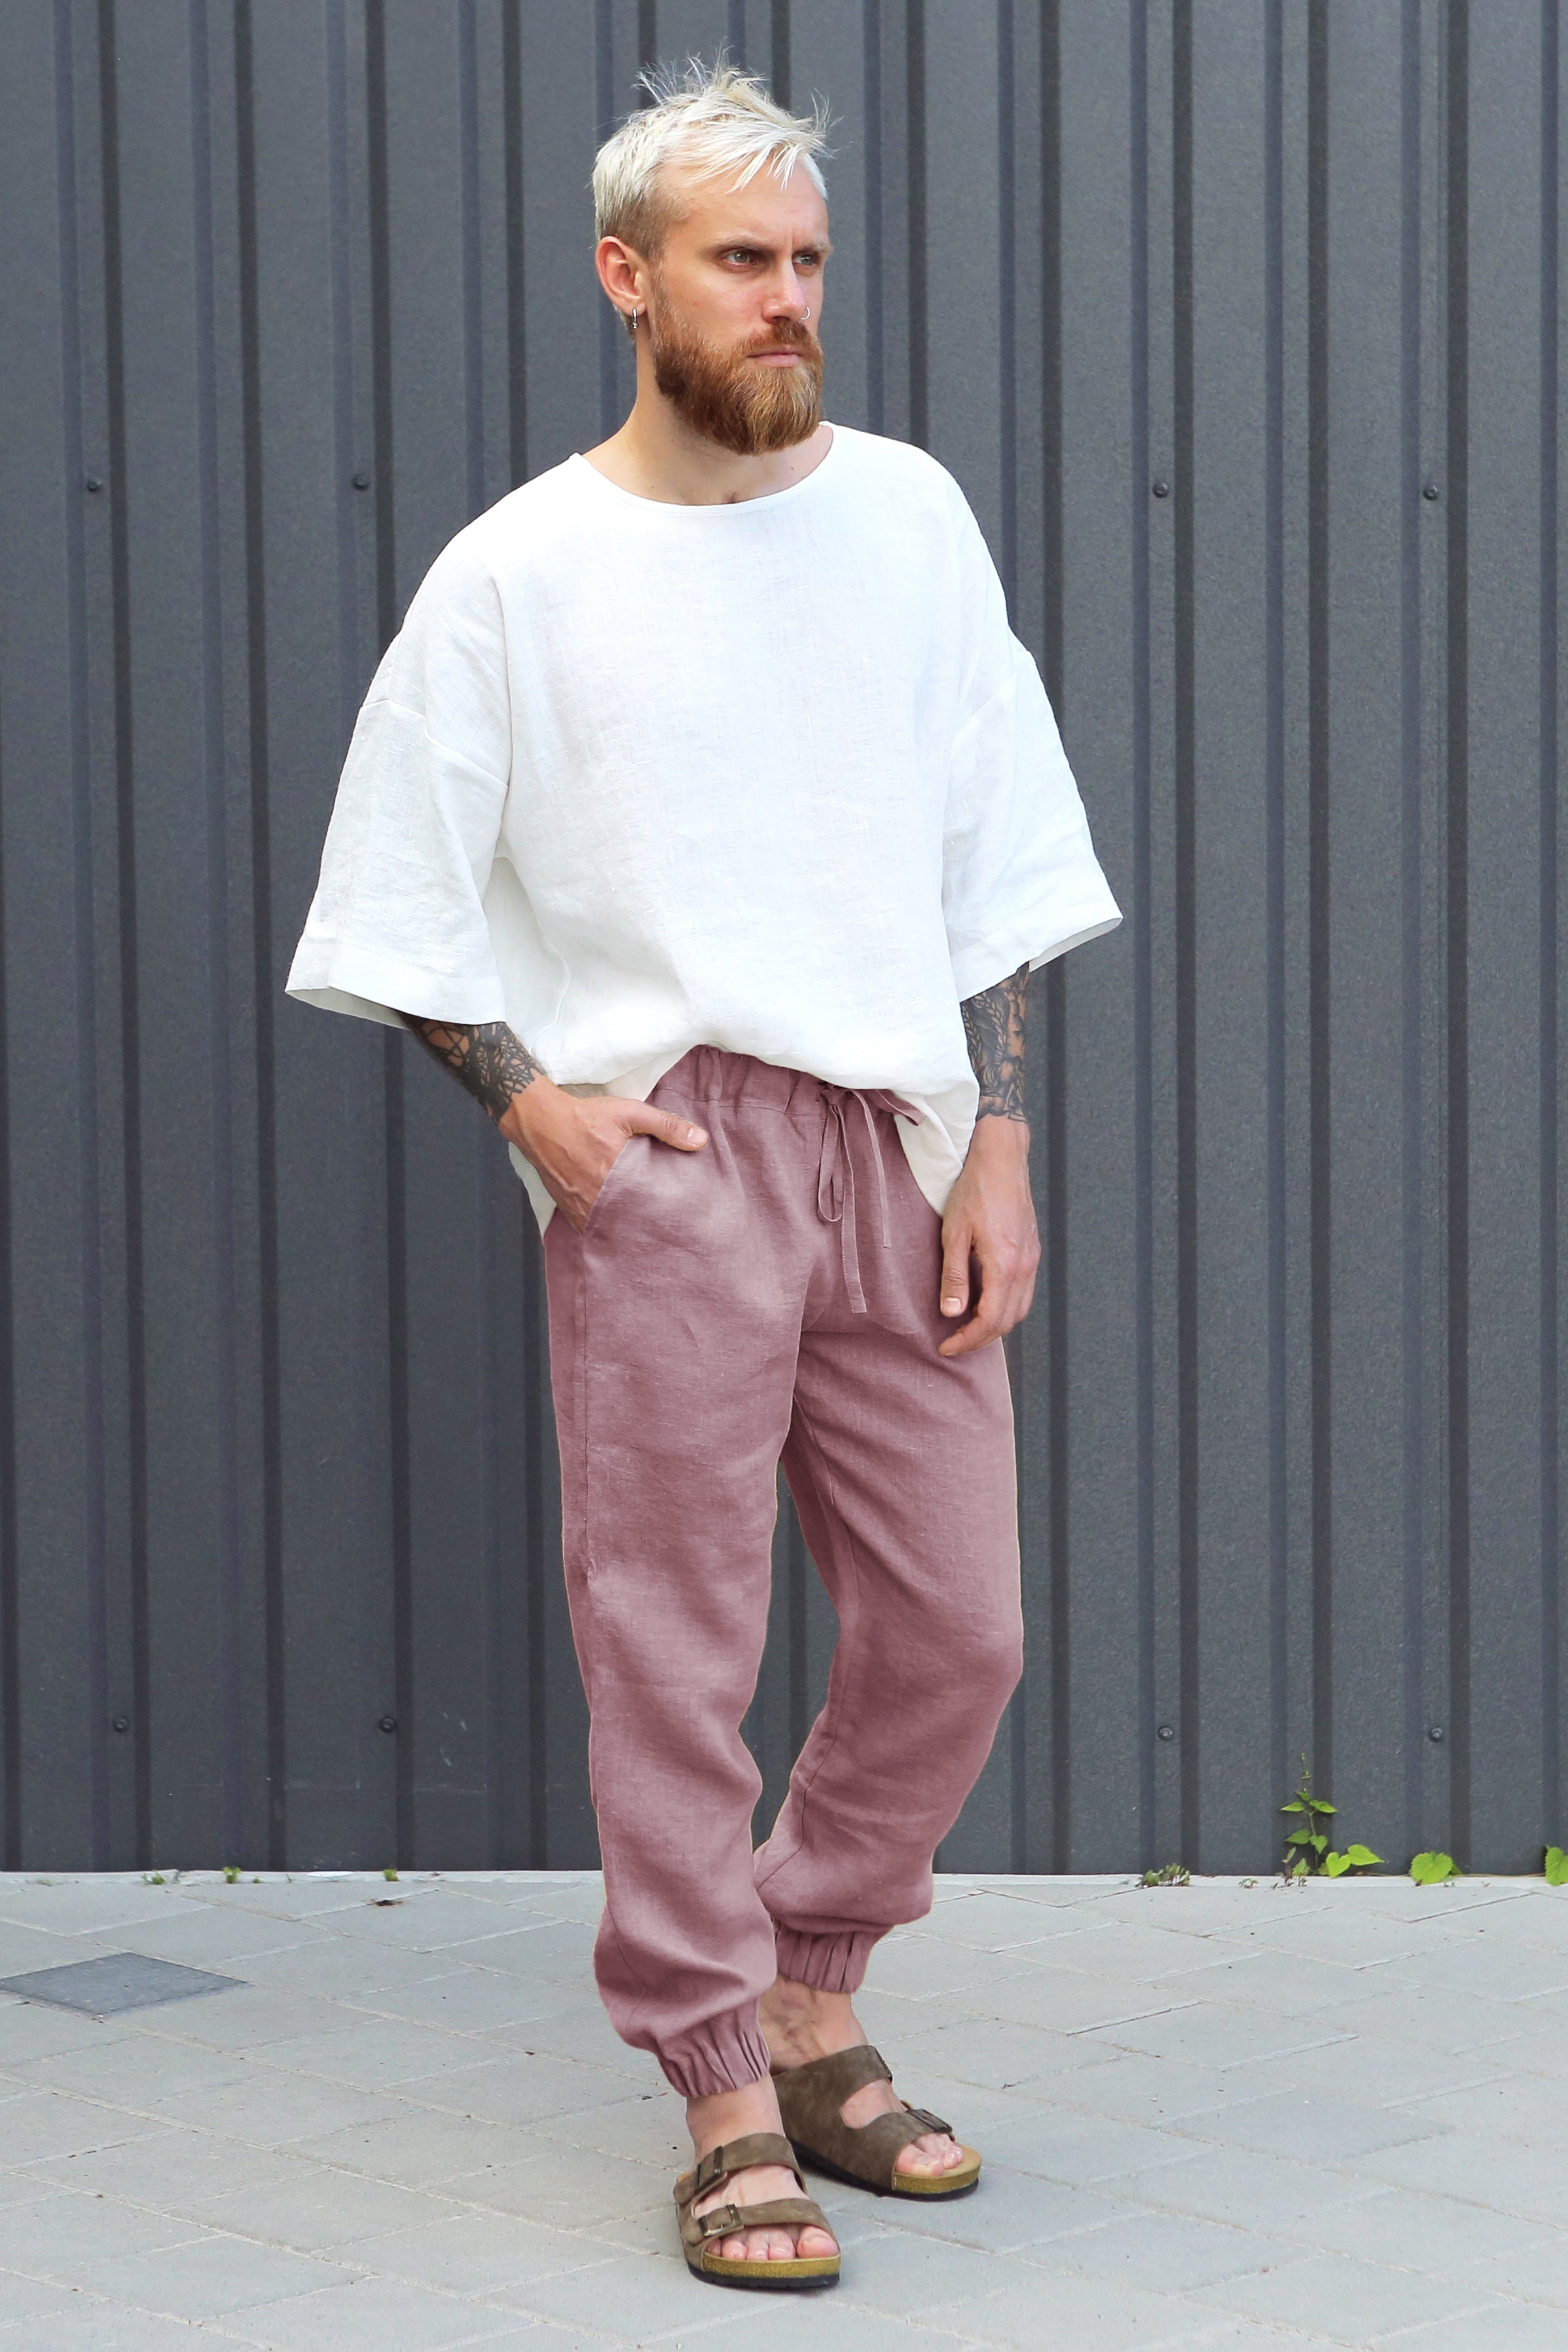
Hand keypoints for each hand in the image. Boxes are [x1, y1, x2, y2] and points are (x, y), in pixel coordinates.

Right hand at [501, 1077, 706, 1230]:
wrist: (540, 1122)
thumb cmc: (586, 1117)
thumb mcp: (629, 1113)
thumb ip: (666, 1126)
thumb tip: (702, 1141)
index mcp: (617, 1178)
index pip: (650, 1207)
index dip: (664, 1214)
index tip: (678, 1218)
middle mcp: (598, 1199)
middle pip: (631, 1222)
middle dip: (647, 1226)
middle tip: (665, 1228)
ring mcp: (580, 1208)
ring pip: (610, 1228)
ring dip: (625, 1229)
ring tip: (644, 1231)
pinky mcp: (568, 1210)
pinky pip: (590, 1227)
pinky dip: (603, 1228)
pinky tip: (616, 1227)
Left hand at [937, 1115, 1038, 1356]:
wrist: (1001, 1158)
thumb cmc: (974, 1191)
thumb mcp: (954, 1234)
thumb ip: (955, 1276)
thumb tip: (951, 1313)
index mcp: (1005, 1265)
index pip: (989, 1321)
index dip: (967, 1341)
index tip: (946, 1347)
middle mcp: (1024, 1266)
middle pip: (1008, 1321)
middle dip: (981, 1338)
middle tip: (954, 1342)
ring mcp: (1032, 1259)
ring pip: (1019, 1309)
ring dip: (996, 1325)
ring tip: (968, 1327)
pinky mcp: (1032, 1250)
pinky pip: (1024, 1291)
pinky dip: (1006, 1306)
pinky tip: (986, 1301)